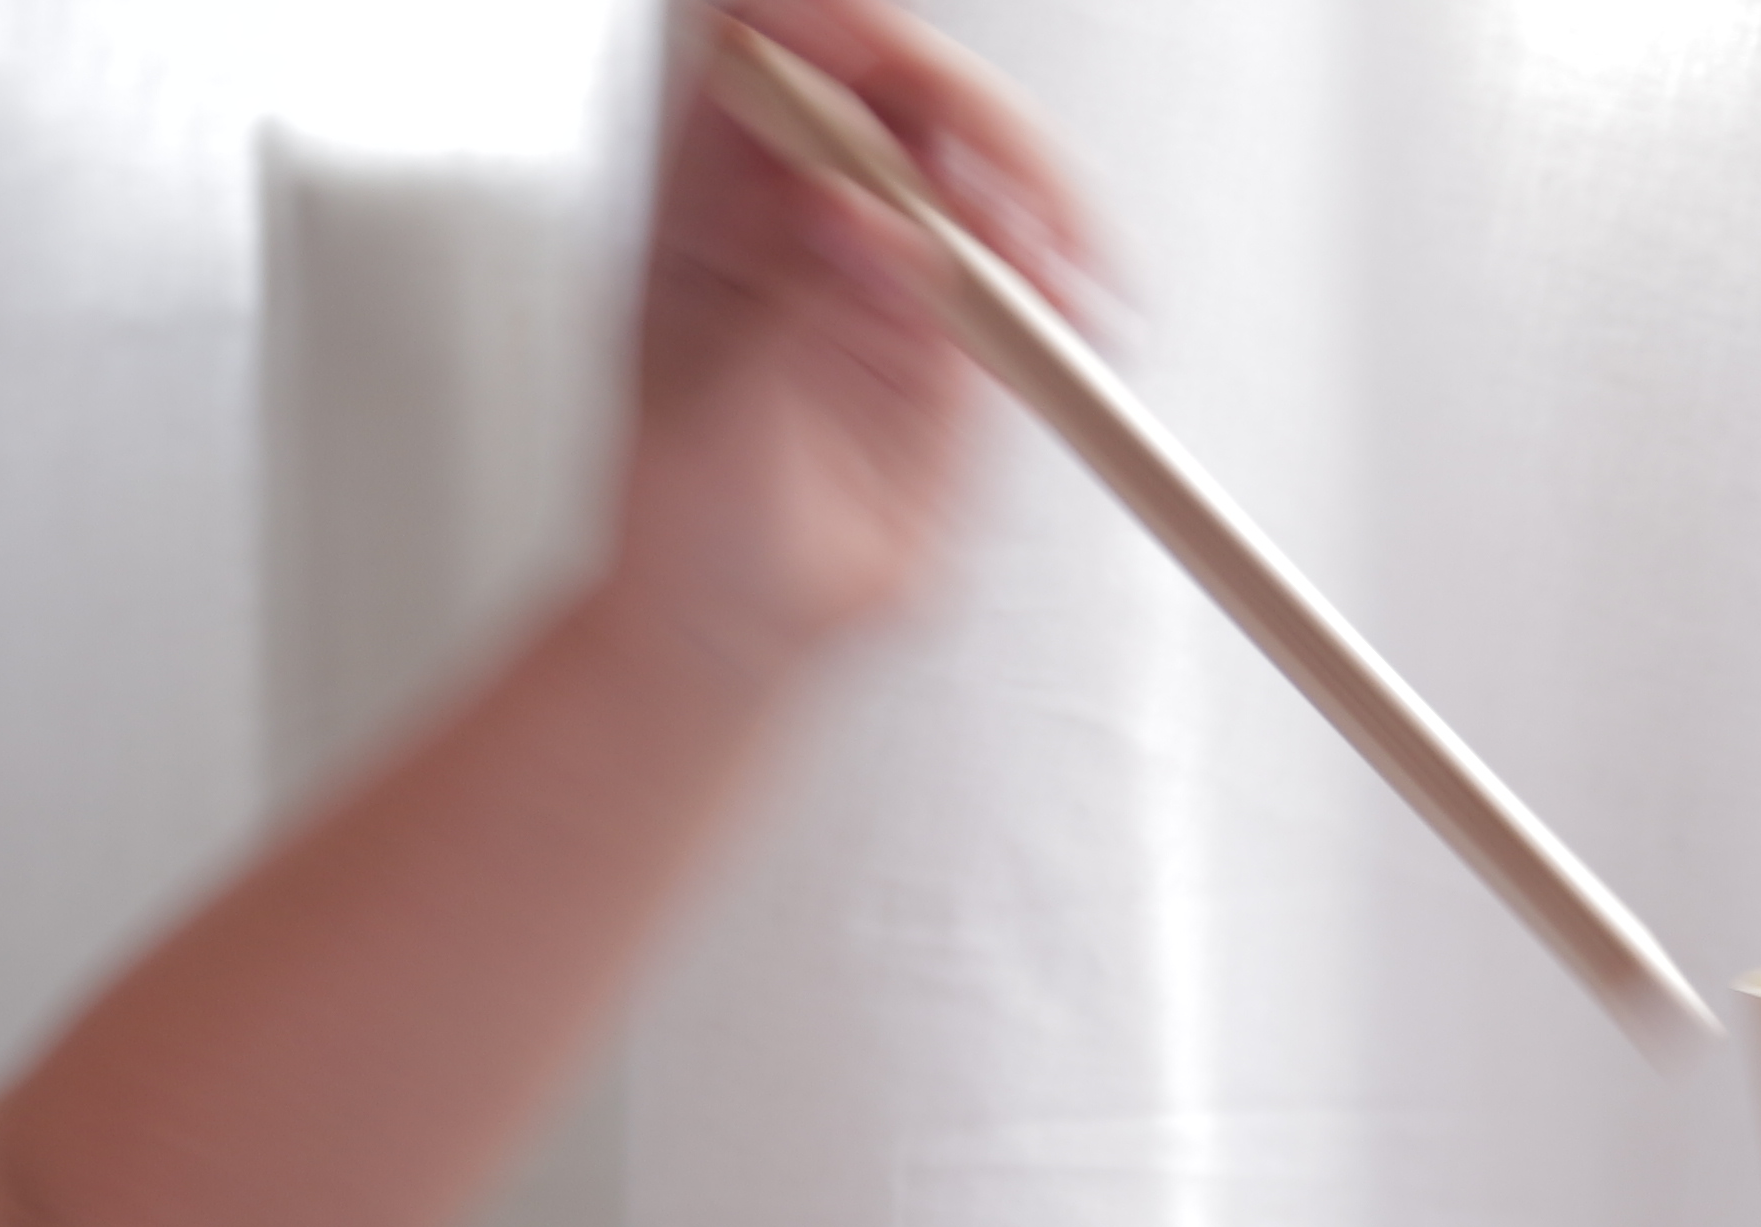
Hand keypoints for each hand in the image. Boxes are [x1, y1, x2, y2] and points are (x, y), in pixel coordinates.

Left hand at [606, 0, 1094, 675]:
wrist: (744, 632)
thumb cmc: (686, 532)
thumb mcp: (716, 422)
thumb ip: (791, 309)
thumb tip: (862, 213)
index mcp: (706, 198)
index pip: (759, 50)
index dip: (821, 30)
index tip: (871, 52)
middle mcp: (805, 203)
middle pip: (895, 79)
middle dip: (955, 103)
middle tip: (986, 169)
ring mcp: (890, 250)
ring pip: (979, 148)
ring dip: (1029, 180)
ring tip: (1049, 259)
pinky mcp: (959, 309)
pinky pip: (1031, 249)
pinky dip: (1066, 262)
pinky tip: (1074, 301)